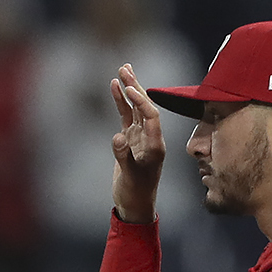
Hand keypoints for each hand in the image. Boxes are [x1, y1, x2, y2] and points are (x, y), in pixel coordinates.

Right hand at [109, 65, 166, 223]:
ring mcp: (140, 136)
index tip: (129, 89)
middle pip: (145, 106)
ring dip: (129, 89)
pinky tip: (116, 88)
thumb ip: (123, 156)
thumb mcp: (130, 176)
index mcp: (156, 145)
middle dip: (136, 86)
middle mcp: (151, 137)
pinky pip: (126, 116)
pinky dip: (121, 103)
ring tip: (122, 71)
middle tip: (125, 68)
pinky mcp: (130, 139)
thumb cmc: (135, 192)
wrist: (135, 203)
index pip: (151, 116)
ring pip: (135, 108)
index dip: (141, 101)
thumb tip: (117, 137)